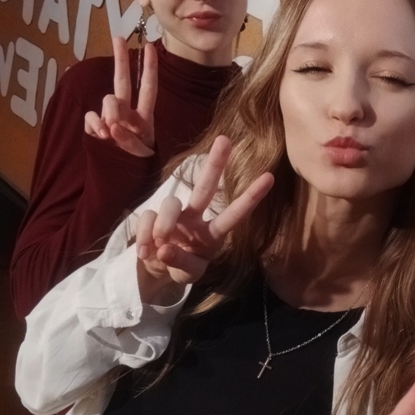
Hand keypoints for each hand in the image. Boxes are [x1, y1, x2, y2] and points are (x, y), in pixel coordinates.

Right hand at [83, 35, 157, 156]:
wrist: (120, 181)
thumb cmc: (136, 166)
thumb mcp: (140, 155)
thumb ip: (129, 140)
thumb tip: (111, 126)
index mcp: (144, 117)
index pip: (148, 89)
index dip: (149, 68)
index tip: (151, 47)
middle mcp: (127, 113)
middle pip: (123, 82)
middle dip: (121, 59)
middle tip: (118, 37)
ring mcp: (109, 118)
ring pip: (108, 101)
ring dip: (111, 113)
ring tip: (114, 132)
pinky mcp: (95, 126)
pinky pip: (92, 117)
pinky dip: (95, 124)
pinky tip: (101, 135)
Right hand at [135, 135, 273, 302]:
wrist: (156, 270)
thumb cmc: (181, 267)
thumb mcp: (187, 274)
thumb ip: (180, 263)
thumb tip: (163, 249)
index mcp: (213, 234)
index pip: (234, 215)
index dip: (250, 197)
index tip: (269, 177)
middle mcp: (196, 218)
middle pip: (205, 187)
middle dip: (215, 164)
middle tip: (224, 139)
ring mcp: (174, 215)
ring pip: (170, 204)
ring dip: (164, 226)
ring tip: (160, 248)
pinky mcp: (151, 216)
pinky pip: (148, 218)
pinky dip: (145, 236)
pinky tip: (145, 252)